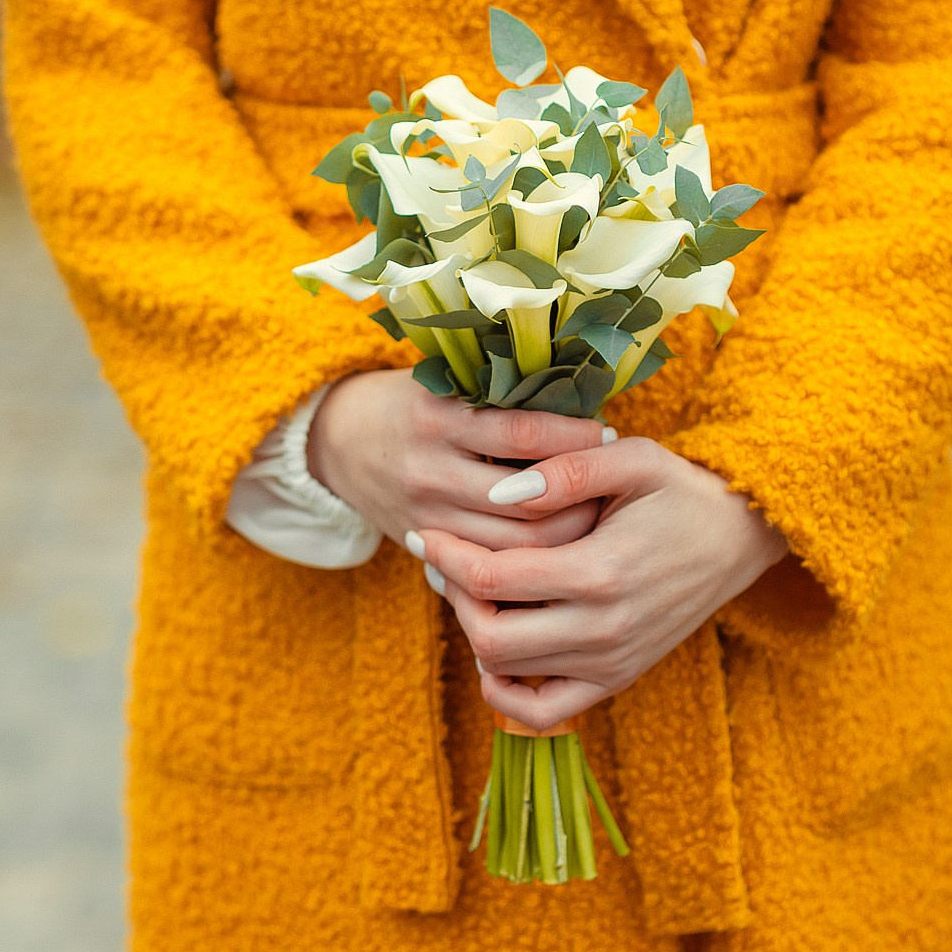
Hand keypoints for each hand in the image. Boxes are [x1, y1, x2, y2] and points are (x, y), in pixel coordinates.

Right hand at [307, 369, 611, 551]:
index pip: (523, 432)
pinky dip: (528, 564)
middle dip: (580, 499)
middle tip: (614, 490)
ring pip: (513, 546)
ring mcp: (425, 514)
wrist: (337, 440)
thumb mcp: (446, 384)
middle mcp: (429, 467)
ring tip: (596, 524)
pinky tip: (559, 553)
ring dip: (563, 539)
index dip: (574, 439)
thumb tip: (584, 403)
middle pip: (526, 502)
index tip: (608, 435)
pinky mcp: (423, 545)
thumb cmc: (411, 404)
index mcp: (439, 415)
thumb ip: (502, 396)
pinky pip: (488, 567)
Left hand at [412, 436, 788, 729]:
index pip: (491, 579)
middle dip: (453, 597)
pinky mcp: (616, 679)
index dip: (445, 556)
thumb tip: (501, 493)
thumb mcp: (631, 458)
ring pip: (506, 671)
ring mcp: (611, 662)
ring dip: (475, 630)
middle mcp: (604, 630)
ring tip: (474, 587)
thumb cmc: (679, 490)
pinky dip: (504, 689)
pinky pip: (541, 711)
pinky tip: (497, 648)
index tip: (425, 533)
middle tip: (447, 562)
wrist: (738, 537)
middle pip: (488, 637)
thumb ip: (565, 471)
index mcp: (601, 572)